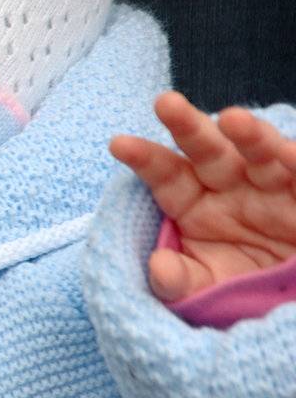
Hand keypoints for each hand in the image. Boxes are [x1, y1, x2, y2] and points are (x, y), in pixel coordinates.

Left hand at [108, 91, 295, 301]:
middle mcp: (229, 184)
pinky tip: (290, 153)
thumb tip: (159, 268)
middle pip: (206, 151)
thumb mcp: (204, 288)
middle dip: (186, 127)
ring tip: (233, 119)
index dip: (144, 159)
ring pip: (259, 153)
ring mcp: (271, 186)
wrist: (287, 294)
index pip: (164, 175)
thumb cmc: (238, 283)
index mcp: (191, 200)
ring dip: (248, 135)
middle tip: (165, 103)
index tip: (119, 144)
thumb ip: (178, 281)